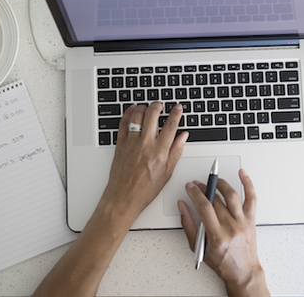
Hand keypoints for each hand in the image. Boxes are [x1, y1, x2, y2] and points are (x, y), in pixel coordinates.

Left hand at [33, 102, 188, 296]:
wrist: (123, 198)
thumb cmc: (145, 190)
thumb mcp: (167, 173)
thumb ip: (176, 152)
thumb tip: (183, 137)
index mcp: (160, 152)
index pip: (170, 126)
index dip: (176, 114)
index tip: (178, 108)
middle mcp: (145, 145)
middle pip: (152, 115)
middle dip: (158, 106)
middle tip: (161, 105)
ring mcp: (131, 143)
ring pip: (137, 116)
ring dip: (143, 107)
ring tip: (148, 107)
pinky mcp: (120, 145)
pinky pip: (123, 124)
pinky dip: (128, 114)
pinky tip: (132, 110)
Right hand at [179, 169, 269, 296]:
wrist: (243, 272)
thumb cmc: (222, 262)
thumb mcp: (198, 248)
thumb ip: (188, 224)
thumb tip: (182, 206)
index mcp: (217, 236)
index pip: (204, 207)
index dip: (195, 194)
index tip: (190, 187)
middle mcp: (231, 228)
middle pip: (216, 201)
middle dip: (204, 189)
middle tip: (197, 184)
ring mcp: (243, 223)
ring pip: (232, 196)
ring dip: (221, 184)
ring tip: (213, 180)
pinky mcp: (251, 220)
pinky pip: (251, 198)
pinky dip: (247, 184)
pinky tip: (242, 174)